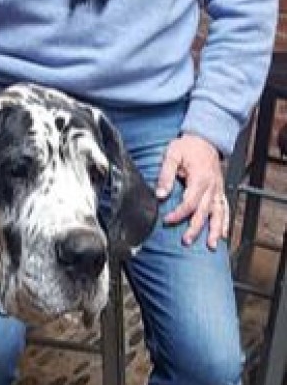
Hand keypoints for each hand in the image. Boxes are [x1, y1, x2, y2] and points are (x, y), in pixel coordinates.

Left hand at [157, 133, 227, 248]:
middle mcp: (212, 187)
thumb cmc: (187, 146)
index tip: (167, 220)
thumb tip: (159, 194)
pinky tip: (223, 234)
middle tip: (186, 241)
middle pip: (204, 212)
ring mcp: (218, 190)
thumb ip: (165, 175)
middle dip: (195, 228)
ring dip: (215, 230)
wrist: (205, 138)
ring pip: (218, 214)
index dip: (178, 214)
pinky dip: (225, 222)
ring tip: (211, 246)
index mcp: (200, 179)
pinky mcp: (220, 190)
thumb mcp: (172, 155)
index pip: (189, 203)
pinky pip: (225, 209)